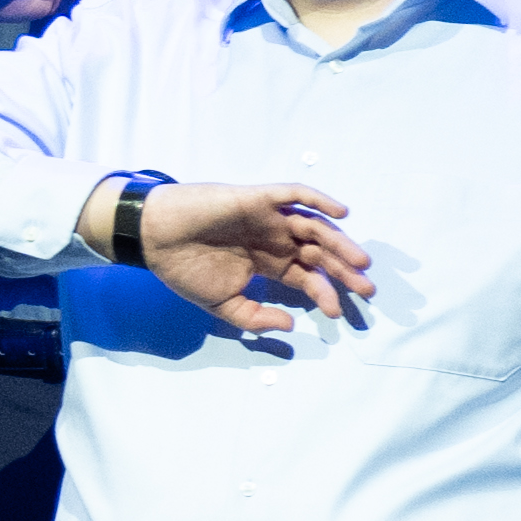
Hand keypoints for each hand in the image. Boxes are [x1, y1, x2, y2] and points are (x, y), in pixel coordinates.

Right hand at [131, 178, 378, 331]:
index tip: (337, 314)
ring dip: (340, 243)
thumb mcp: (221, 304)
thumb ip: (254, 317)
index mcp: (269, 263)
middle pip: (321, 253)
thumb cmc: (182, 269)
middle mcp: (275, 239)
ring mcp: (269, 218)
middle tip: (367, 289)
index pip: (309, 277)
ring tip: (359, 262)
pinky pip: (295, 194)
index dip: (325, 294)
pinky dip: (319, 200)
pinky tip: (341, 215)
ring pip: (315, 227)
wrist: (153, 238)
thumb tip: (291, 326)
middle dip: (345, 271)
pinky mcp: (259, 199)